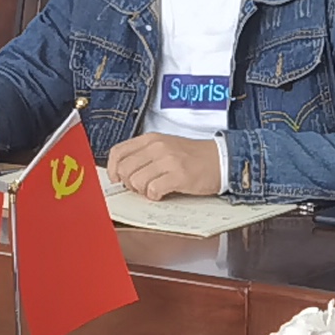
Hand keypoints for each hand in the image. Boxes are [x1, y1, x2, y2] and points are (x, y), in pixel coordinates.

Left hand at [108, 134, 224, 201]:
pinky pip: (153, 190)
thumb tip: (123, 173)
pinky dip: (155, 195)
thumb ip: (145, 155)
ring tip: (154, 189)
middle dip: (129, 183)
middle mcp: (157, 147)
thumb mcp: (165, 147)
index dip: (112, 169)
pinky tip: (163, 193)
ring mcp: (168, 160)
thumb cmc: (193, 156)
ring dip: (142, 191)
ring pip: (136, 181)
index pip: (118, 152)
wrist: (221, 159)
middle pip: (124, 169)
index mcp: (151, 139)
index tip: (116, 179)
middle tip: (141, 187)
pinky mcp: (179, 175)